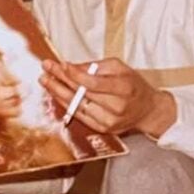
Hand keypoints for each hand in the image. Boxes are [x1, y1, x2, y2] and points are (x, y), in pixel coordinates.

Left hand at [40, 58, 177, 136]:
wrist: (147, 110)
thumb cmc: (133, 86)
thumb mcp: (120, 68)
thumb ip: (97, 67)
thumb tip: (73, 66)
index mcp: (124, 89)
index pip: (93, 83)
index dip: (75, 74)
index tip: (61, 64)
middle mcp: (116, 107)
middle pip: (82, 93)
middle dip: (61, 80)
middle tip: (46, 69)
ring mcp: (108, 121)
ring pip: (77, 106)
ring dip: (58, 92)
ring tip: (45, 81)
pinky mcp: (102, 129)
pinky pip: (78, 115)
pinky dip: (66, 104)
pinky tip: (56, 94)